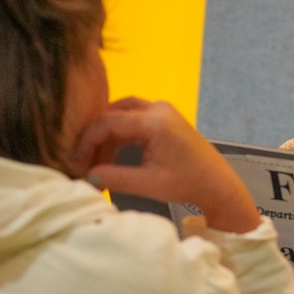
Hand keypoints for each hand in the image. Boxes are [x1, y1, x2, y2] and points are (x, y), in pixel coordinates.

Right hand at [71, 97, 261, 233]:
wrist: (218, 185)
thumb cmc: (187, 184)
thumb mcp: (149, 184)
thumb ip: (115, 178)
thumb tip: (86, 177)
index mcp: (154, 121)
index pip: (108, 122)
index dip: (87, 142)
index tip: (75, 163)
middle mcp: (157, 108)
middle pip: (113, 114)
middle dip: (94, 138)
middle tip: (81, 162)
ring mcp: (162, 111)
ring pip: (121, 116)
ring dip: (106, 138)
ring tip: (94, 164)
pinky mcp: (164, 119)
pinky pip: (133, 121)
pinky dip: (119, 137)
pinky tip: (109, 158)